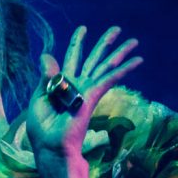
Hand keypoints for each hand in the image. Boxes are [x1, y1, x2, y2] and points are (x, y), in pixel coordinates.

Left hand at [25, 26, 142, 165]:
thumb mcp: (39, 100)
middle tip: (117, 29)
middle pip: (94, 60)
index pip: (72, 59)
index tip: (83, 29)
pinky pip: (110, 78)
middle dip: (105, 44)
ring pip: (106, 66)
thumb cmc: (43, 129)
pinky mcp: (92, 96)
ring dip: (120, 53)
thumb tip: (47, 54)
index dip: (77, 44)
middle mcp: (77, 85)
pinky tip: (138, 60)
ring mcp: (87, 90)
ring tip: (134, 41)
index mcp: (62, 85)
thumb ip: (46, 78)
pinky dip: (124, 69)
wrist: (52, 148)